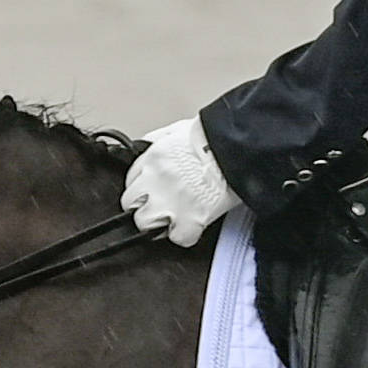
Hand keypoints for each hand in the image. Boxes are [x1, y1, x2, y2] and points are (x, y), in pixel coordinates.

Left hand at [122, 117, 240, 246]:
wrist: (238, 147)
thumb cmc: (214, 137)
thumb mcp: (178, 129)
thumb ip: (160, 139)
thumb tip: (149, 145)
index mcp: (154, 158)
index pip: (131, 180)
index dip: (142, 188)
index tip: (149, 192)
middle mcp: (156, 180)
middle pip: (130, 203)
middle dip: (143, 206)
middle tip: (159, 207)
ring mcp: (170, 202)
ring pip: (145, 224)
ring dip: (158, 223)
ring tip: (173, 219)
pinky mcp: (190, 220)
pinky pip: (178, 238)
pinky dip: (186, 235)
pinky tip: (192, 226)